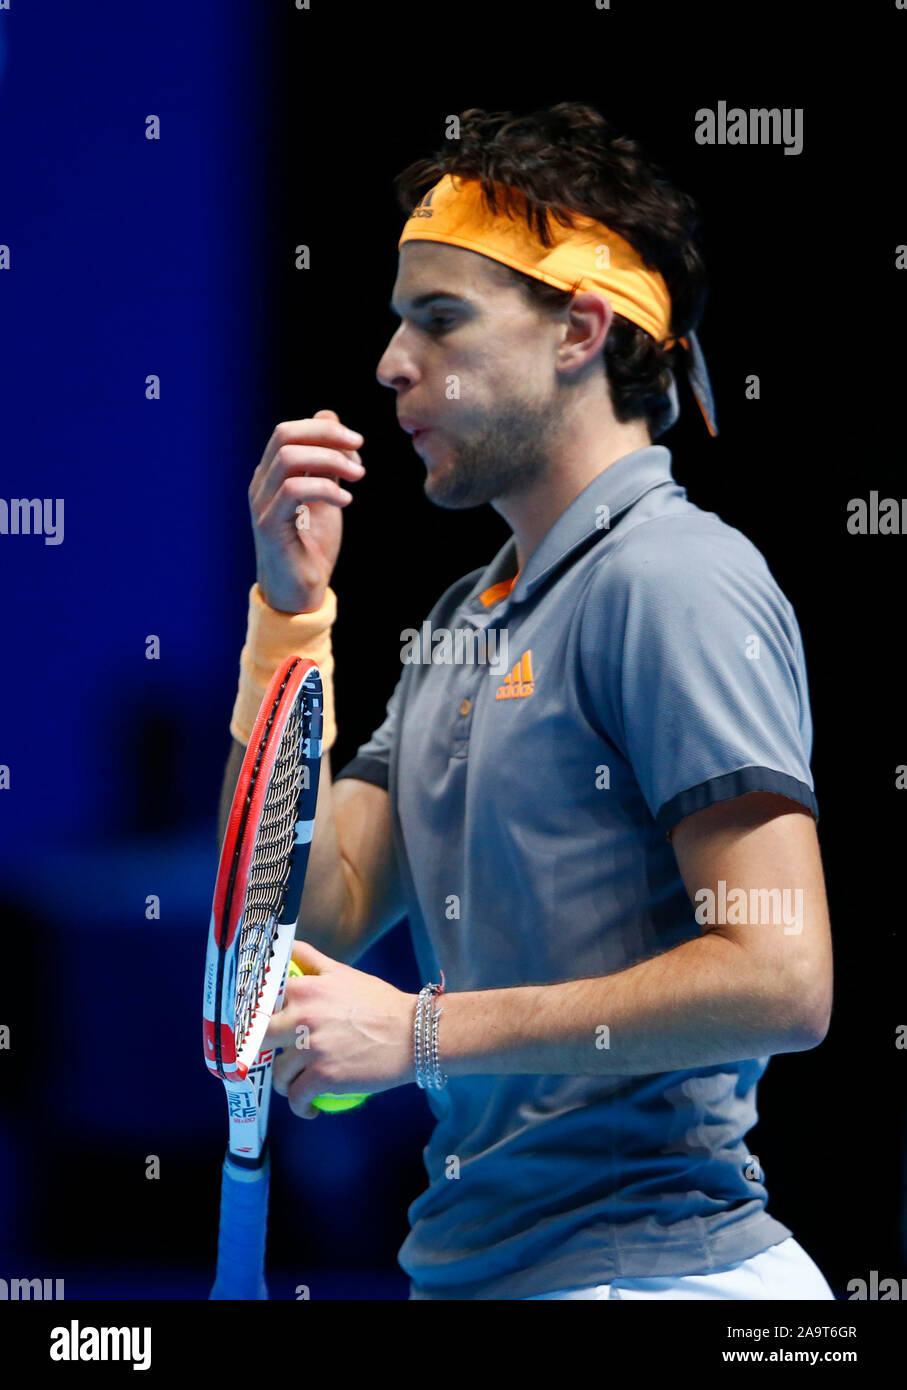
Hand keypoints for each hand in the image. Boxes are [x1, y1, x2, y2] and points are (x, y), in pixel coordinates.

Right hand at [248, 409, 365, 613]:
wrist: (300, 593)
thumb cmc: (312, 545)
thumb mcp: (326, 494)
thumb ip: (327, 461)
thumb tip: (330, 417)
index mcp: (271, 475)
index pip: (288, 431)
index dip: (324, 429)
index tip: (357, 443)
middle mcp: (261, 484)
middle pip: (285, 434)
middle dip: (327, 436)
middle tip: (359, 450)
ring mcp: (262, 504)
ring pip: (288, 457)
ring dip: (330, 460)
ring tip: (358, 477)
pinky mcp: (270, 525)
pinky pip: (294, 490)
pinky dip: (326, 488)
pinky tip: (346, 501)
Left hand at [265, 942, 415, 1118]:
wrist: (414, 1033)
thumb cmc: (381, 1003)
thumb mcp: (343, 972)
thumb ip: (312, 961)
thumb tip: (288, 946)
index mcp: (303, 988)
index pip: (260, 1002)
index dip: (255, 1018)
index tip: (259, 1030)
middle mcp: (300, 1016)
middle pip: (259, 1039)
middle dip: (262, 1051)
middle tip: (278, 1057)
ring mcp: (310, 1048)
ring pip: (278, 1073)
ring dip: (285, 1083)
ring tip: (298, 1085)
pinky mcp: (323, 1077)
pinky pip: (296, 1098)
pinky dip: (301, 1107)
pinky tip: (309, 1108)